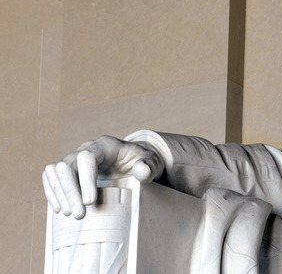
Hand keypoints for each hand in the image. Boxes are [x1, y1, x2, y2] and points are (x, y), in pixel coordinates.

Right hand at [42, 135, 163, 218]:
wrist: (133, 161)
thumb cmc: (142, 161)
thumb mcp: (151, 162)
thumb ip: (148, 166)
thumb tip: (141, 171)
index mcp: (105, 146)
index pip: (87, 157)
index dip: (85, 179)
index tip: (90, 202)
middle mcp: (86, 149)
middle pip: (66, 165)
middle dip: (70, 191)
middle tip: (78, 215)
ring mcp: (75, 158)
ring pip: (55, 171)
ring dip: (59, 193)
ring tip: (69, 214)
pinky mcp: (68, 169)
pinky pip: (51, 177)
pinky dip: (53, 192)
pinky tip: (59, 209)